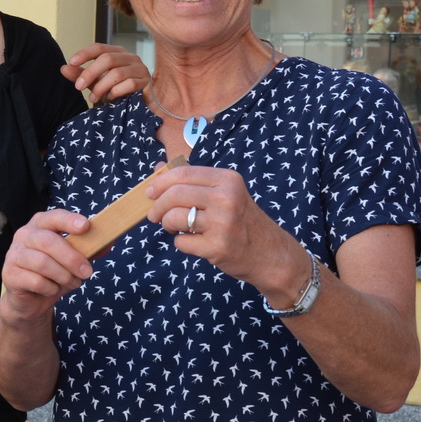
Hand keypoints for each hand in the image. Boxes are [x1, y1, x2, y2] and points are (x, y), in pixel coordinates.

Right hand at [0, 210, 94, 325]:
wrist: (30, 299)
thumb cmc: (53, 273)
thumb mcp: (73, 260)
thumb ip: (90, 250)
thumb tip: (110, 241)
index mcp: (41, 224)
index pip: (54, 217)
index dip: (69, 221)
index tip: (86, 227)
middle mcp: (25, 235)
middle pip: (48, 241)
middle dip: (71, 258)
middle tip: (87, 272)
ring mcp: (14, 254)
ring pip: (42, 263)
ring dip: (63, 276)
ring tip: (72, 283)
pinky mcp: (9, 274)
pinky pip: (36, 281)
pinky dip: (50, 288)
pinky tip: (52, 289)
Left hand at [62, 43, 149, 104]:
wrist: (139, 104)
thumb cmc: (116, 90)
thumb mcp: (96, 82)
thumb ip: (81, 75)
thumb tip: (63, 68)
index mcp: (116, 52)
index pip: (99, 47)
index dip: (84, 54)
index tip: (71, 63)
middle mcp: (129, 57)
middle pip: (107, 58)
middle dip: (90, 72)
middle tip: (79, 87)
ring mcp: (139, 68)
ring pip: (117, 73)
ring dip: (102, 87)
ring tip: (93, 98)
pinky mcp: (146, 82)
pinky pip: (129, 84)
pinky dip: (116, 92)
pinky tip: (110, 98)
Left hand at [145, 164, 305, 292]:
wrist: (270, 254)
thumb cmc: (242, 221)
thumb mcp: (226, 193)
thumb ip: (193, 180)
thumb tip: (158, 167)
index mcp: (227, 180)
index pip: (182, 173)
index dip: (160, 183)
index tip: (150, 193)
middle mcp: (226, 199)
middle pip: (174, 195)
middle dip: (157, 206)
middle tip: (155, 215)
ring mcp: (223, 224)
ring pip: (174, 218)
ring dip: (167, 224)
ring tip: (174, 227)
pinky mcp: (218, 247)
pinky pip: (181, 242)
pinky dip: (181, 243)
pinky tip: (194, 242)